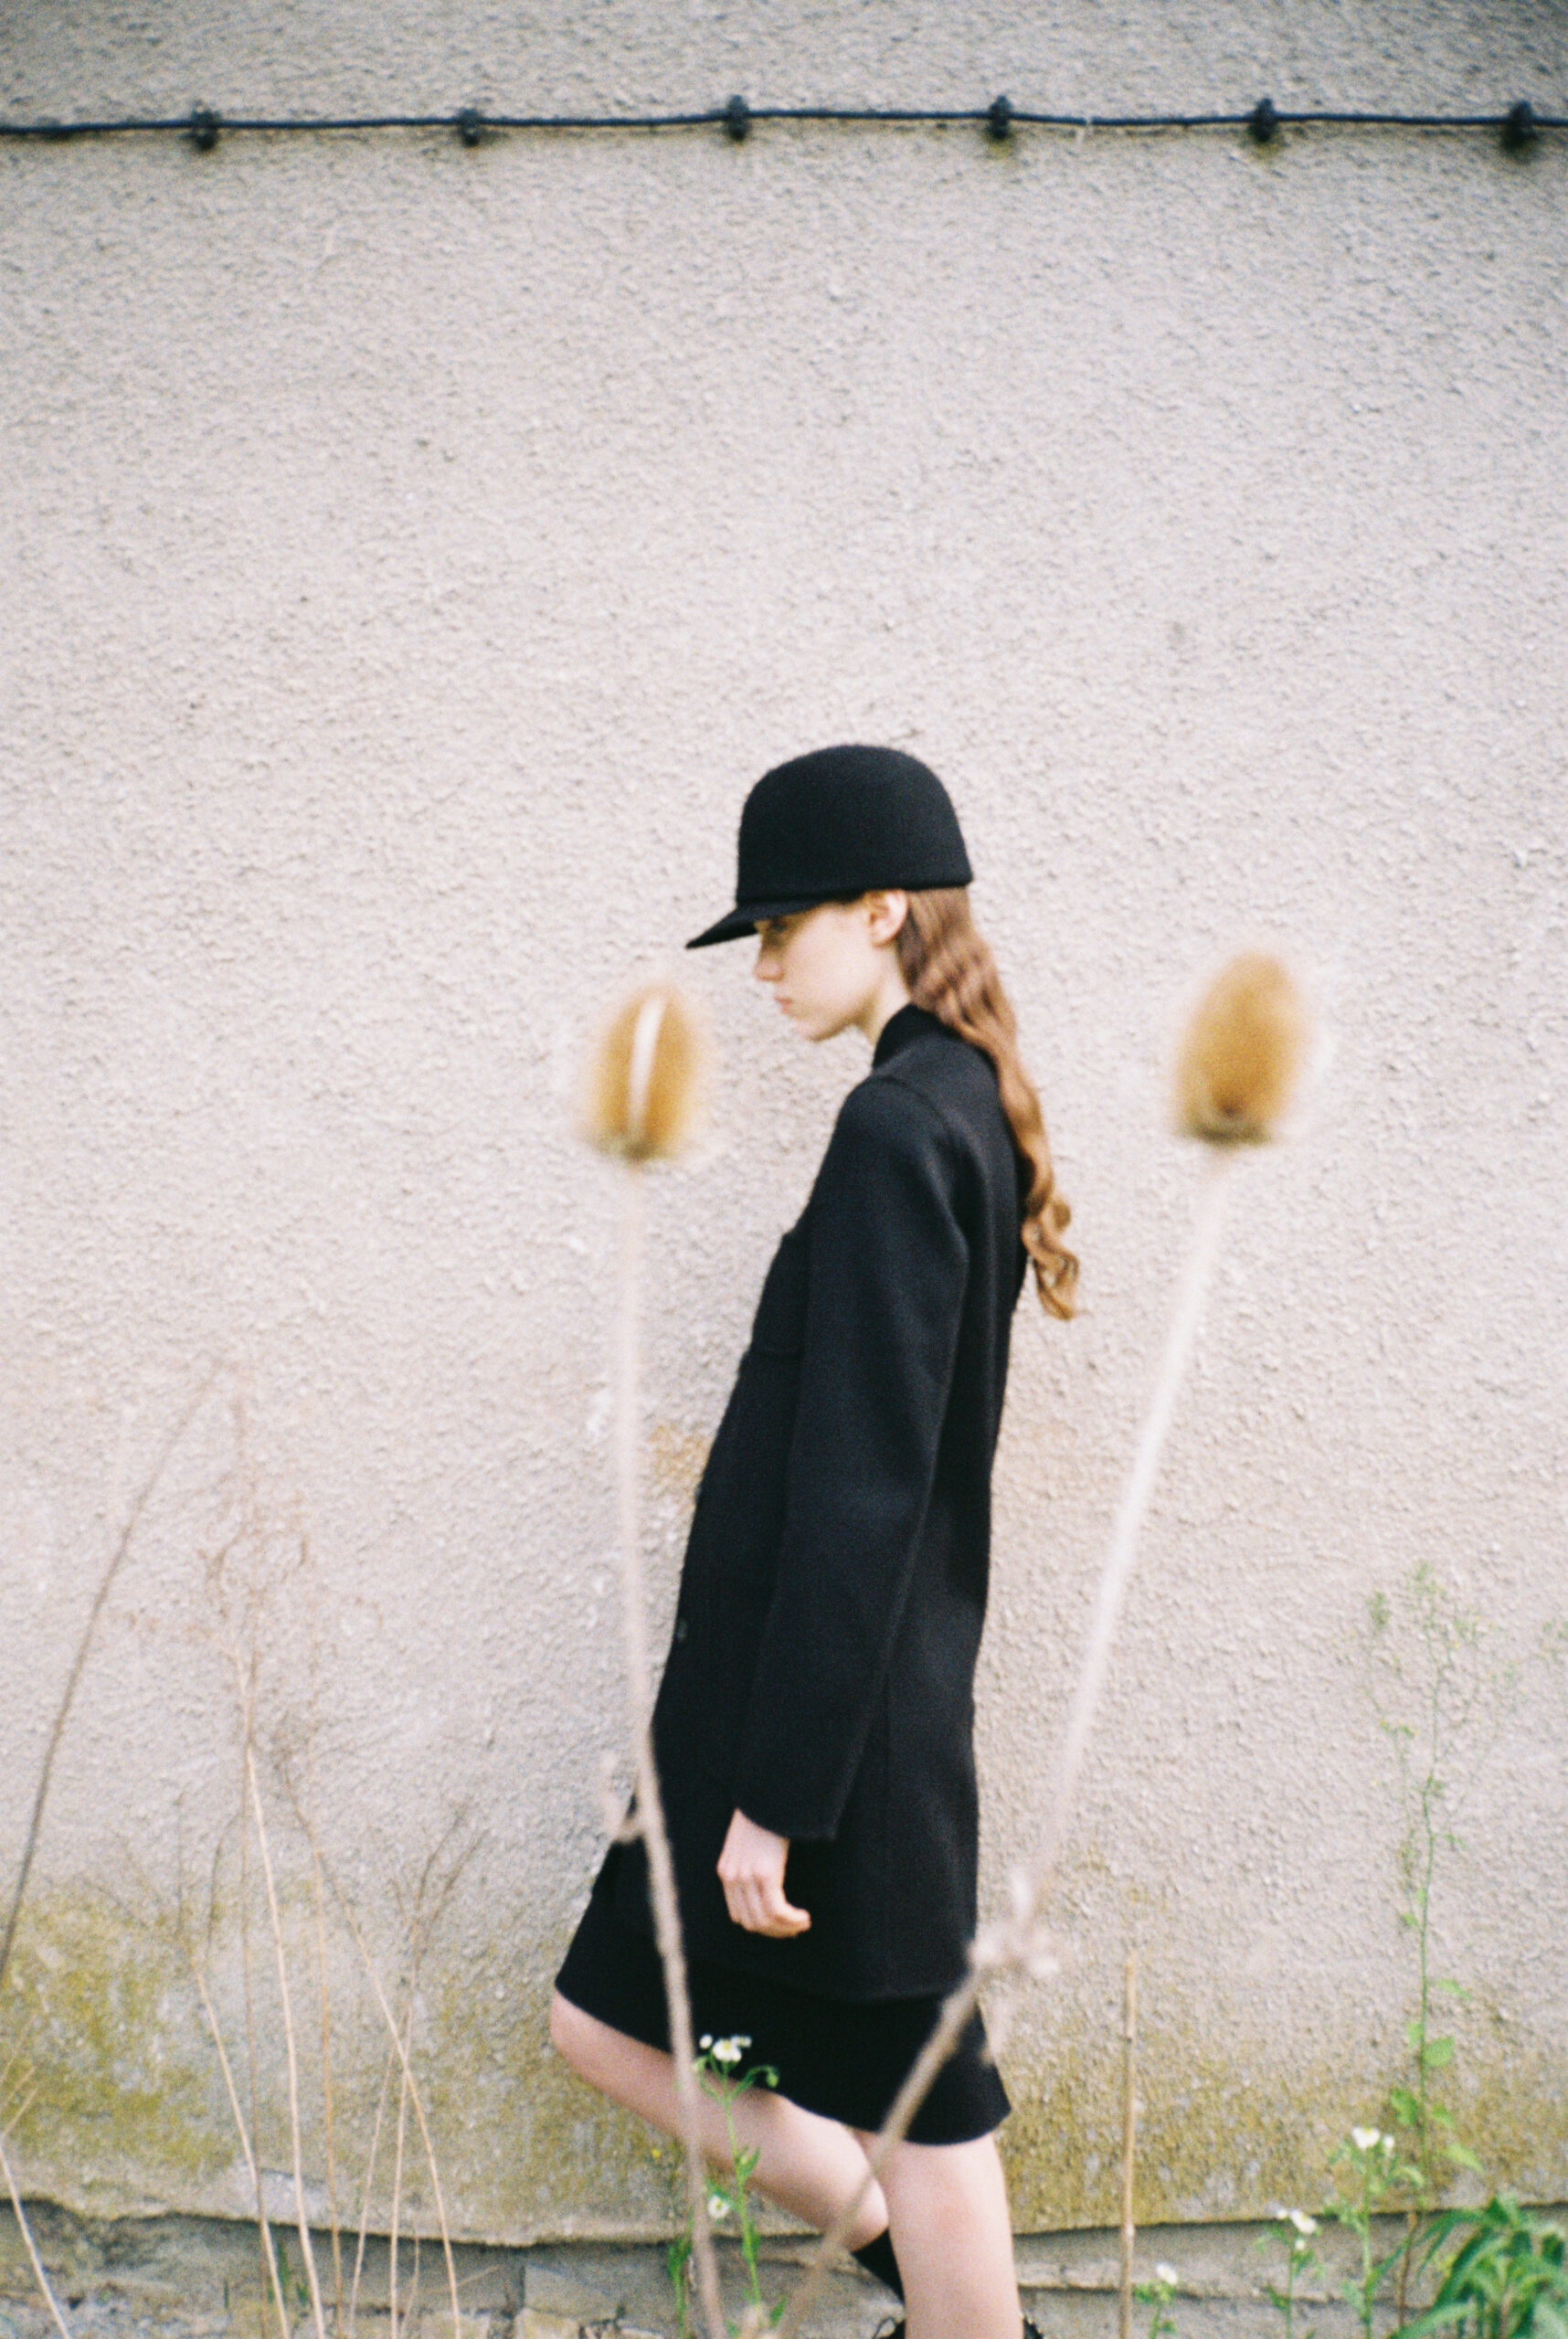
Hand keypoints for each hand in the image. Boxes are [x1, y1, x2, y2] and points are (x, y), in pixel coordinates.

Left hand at [717, 1809, 811, 1937]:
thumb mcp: (748, 1842)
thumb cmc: (764, 1814)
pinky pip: (776, 1910)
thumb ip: (751, 1863)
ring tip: (802, 1923)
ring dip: (786, 1928)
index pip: (739, 1915)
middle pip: (751, 1923)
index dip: (761, 1925)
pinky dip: (791, 1919)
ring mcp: (747, 1876)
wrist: (768, 1792)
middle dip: (775, 1931)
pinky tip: (804, 1916)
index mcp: (726, 1871)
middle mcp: (732, 1876)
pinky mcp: (764, 1873)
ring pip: (764, 1921)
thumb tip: (769, 1886)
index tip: (781, 1925)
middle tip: (795, 1929)